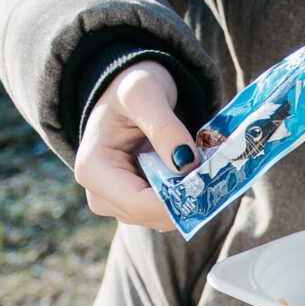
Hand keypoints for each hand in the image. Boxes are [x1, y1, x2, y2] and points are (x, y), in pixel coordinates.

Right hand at [73, 60, 198, 228]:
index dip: (176, 200)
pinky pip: (169, 213)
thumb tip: (186, 164)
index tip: (207, 180)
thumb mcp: (144, 93)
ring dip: (189, 197)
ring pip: (164, 219)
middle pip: (153, 216)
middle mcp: (100, 196)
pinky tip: (194, 174)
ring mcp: (119, 205)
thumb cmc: (130, 86)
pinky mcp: (137, 206)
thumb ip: (164, 127)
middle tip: (212, 169)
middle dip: (186, 198)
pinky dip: (187, 197)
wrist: (132, 92)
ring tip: (201, 166)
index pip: (139, 205)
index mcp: (93, 171)